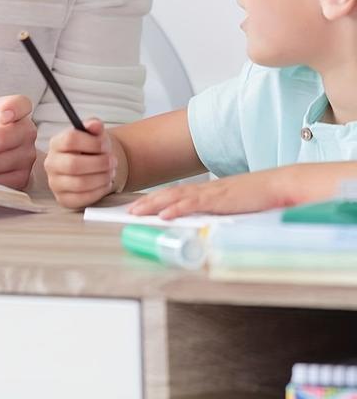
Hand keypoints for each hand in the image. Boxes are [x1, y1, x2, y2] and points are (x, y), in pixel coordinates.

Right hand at [44, 118, 117, 208]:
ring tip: (110, 172)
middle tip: (112, 161)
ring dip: (102, 178)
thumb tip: (95, 125)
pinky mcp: (64, 199)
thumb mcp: (93, 135)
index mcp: (56, 143)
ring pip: (80, 183)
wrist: (90, 168)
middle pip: (74, 164)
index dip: (92, 143)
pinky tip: (105, 184)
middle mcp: (51, 163)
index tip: (105, 145)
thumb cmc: (90, 150)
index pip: (70, 140)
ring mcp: (55, 183)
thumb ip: (94, 126)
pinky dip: (99, 191)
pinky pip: (83, 199)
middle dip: (99, 163)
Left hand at [126, 167, 297, 219]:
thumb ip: (221, 213)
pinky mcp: (221, 199)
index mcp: (209, 192)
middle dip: (148, 203)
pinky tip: (164, 214)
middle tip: (129, 211)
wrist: (282, 185)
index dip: (157, 200)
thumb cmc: (262, 198)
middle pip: (170, 194)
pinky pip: (194, 204)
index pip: (177, 194)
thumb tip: (209, 225)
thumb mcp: (236, 207)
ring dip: (154, 204)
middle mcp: (206, 190)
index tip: (142, 207)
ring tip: (137, 212)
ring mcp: (212, 193)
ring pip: (176, 197)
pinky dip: (177, 208)